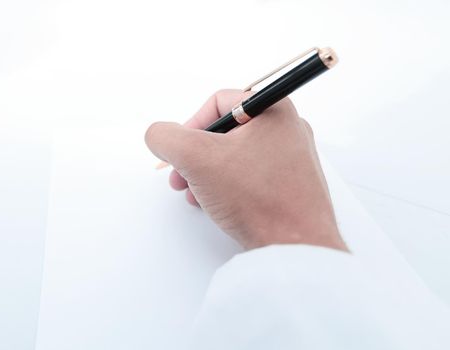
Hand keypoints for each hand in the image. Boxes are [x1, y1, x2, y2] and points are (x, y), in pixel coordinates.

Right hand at [145, 89, 347, 251]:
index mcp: (274, 109)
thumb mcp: (195, 158)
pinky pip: (250, 176)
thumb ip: (166, 137)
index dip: (190, 126)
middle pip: (225, 132)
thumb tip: (159, 135)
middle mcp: (287, 129)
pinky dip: (227, 187)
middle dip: (194, 156)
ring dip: (207, 174)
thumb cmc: (257, 198)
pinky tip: (215, 205)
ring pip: (235, 156)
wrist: (296, 246)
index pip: (217, 103)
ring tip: (196, 195)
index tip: (180, 152)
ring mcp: (292, 159)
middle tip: (180, 177)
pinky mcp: (290, 184)